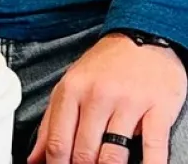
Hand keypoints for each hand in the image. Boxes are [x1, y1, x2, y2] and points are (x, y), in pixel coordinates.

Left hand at [28, 33, 186, 163]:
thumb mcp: (70, 86)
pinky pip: (153, 148)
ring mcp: (128, 103)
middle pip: (84, 152)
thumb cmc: (105, 66)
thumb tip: (34, 158)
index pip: (58, 141)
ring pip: (113, 155)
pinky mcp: (157, 109)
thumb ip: (51, 123)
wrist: (142, 39)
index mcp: (71, 91)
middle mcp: (97, 96)